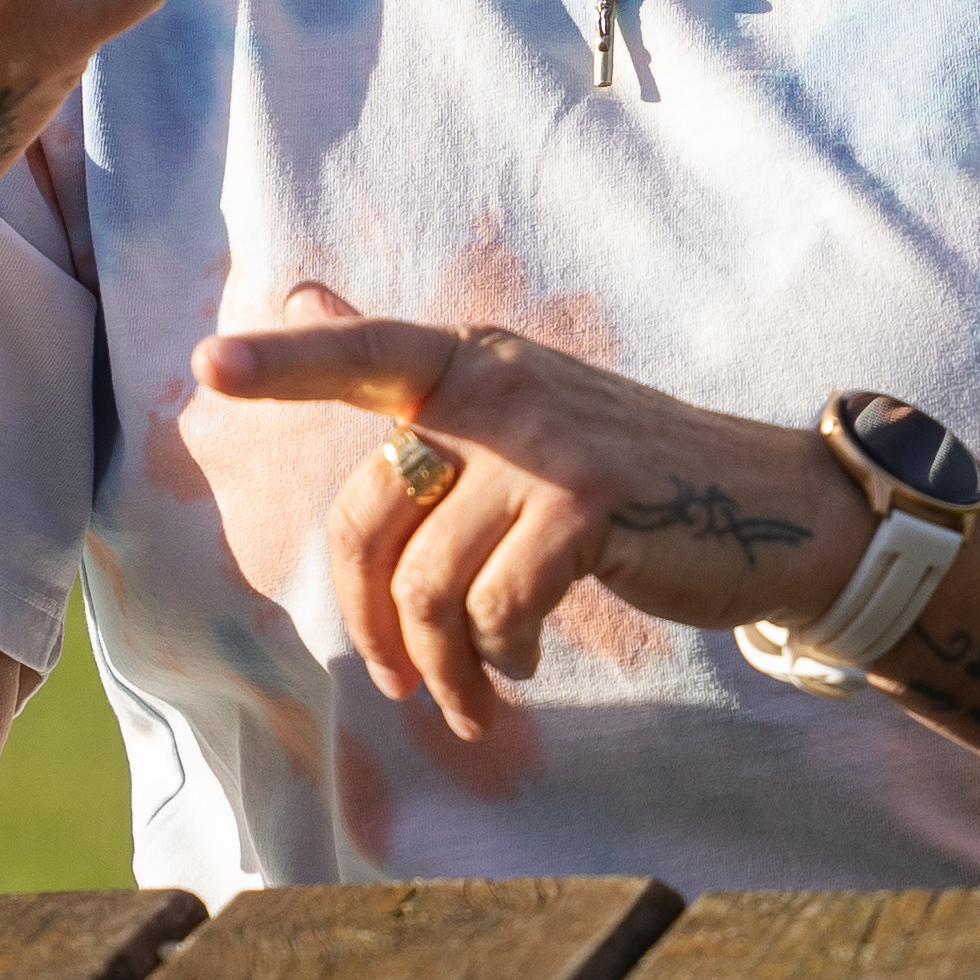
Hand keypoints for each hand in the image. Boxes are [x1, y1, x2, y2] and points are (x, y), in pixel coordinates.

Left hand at [192, 291, 852, 738]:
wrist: (768, 510)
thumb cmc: (626, 475)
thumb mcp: (517, 413)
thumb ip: (409, 376)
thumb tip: (299, 289)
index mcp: (477, 362)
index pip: (370, 354)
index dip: (289, 362)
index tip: (210, 364)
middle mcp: (506, 385)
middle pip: (372, 514)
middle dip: (371, 621)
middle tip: (399, 681)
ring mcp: (550, 442)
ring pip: (430, 587)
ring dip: (445, 666)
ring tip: (478, 690)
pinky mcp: (591, 503)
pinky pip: (495, 611)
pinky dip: (502, 658)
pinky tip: (526, 661)